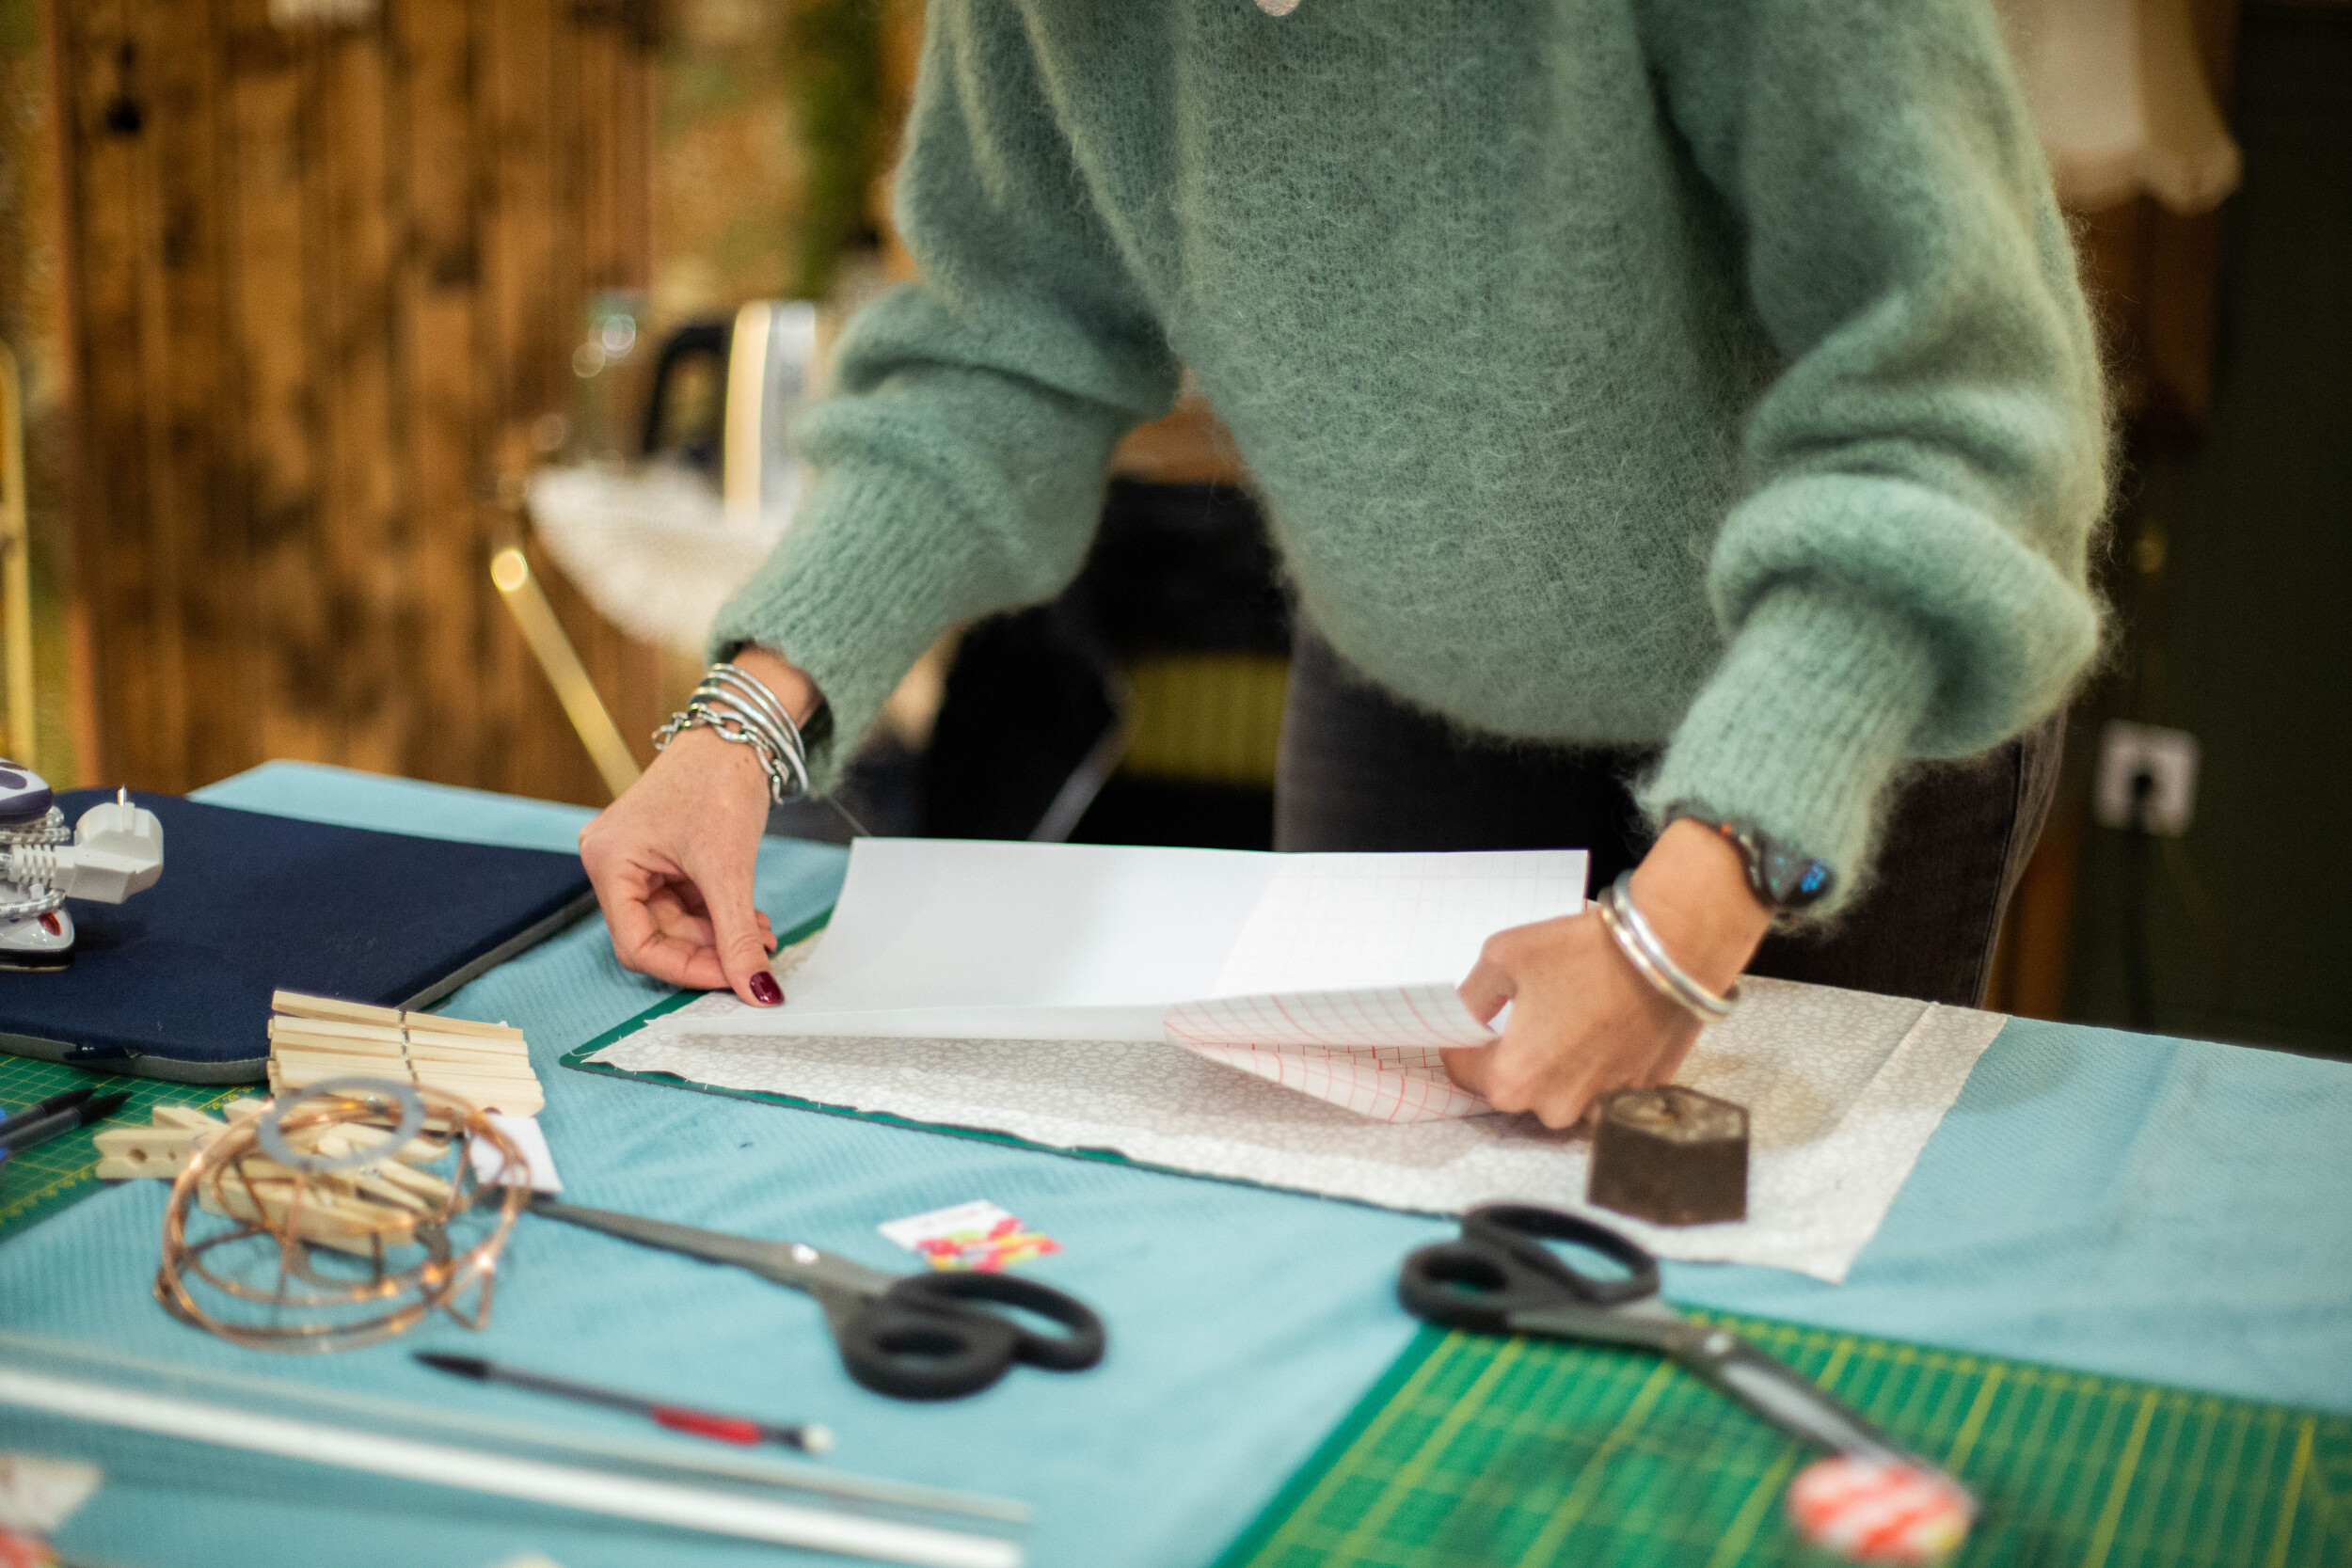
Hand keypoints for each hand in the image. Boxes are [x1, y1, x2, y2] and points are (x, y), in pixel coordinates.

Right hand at [577, 647, 821, 1005]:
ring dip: (719, 935)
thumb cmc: (718, 781)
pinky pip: (686, 901)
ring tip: (763, 936)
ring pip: (676, 922)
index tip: (733, 980)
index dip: (686, 970)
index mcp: (609, 862)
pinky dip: (718, 915)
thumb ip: (739, 935)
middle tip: (755, 962)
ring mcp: (637, 859)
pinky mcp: (662, 855)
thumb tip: (757, 990)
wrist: (739, 733)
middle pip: (657, 935)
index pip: (637, 944)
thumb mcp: (728, 869)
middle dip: (709, 951)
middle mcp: (613, 862)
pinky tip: (752, 920)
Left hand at [1442, 820, 1771, 1127]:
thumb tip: (1461, 1014)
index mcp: (1512, 1078)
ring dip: (1558, 1063)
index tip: (1473, 1019)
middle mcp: (1553, 1106)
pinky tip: (1607, 1030)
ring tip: (1575, 1017)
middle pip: (1513, 1085)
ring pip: (1558, 1090)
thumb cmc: (1584, 951)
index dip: (1463, 1041)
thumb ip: (1471, 995)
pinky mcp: (1639, 1095)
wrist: (1671, 950)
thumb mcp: (1503, 956)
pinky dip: (1599, 1065)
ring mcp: (1600, 1106)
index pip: (1462, 1070)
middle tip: (1532, 1010)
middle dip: (1514, 1052)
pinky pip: (1602, 1088)